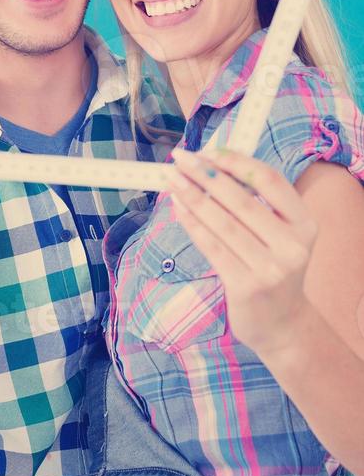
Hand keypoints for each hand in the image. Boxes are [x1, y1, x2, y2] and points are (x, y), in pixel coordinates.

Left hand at [166, 148, 318, 356]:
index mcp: (304, 223)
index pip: (270, 181)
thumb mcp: (279, 233)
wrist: (281, 323)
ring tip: (171, 179)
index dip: (236, 162)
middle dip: (205, 175)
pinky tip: (177, 207)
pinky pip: (212, 246)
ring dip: (192, 196)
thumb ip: (255, 202)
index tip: (208, 151)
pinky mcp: (246, 286)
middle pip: (241, 200)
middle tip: (179, 158)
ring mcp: (270, 268)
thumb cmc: (272, 266)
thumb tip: (211, 163)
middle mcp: (292, 245)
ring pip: (222, 223)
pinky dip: (192, 223)